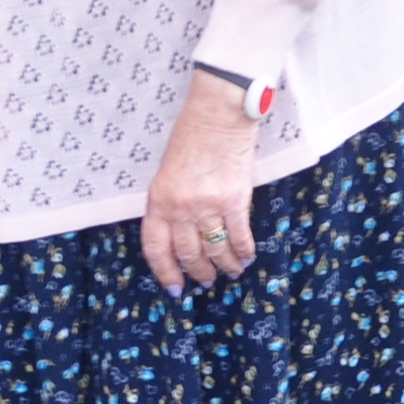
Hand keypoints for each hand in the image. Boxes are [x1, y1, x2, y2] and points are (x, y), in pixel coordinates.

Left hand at [141, 75, 262, 290]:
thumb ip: (169, 203)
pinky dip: (244, 252)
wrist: (218, 116)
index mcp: (158, 201)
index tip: (175, 287)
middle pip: (189, 254)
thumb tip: (180, 233)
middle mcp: (180, 209)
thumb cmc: (190, 138)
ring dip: (224, 266)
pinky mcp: (235, 201)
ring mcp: (208, 206)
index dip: (165, 272)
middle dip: (199, 273)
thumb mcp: (166, 173)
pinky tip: (246, 258)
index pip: (156, 248)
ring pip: (215, 250)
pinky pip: (239, 237)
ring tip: (230, 272)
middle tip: (206, 281)